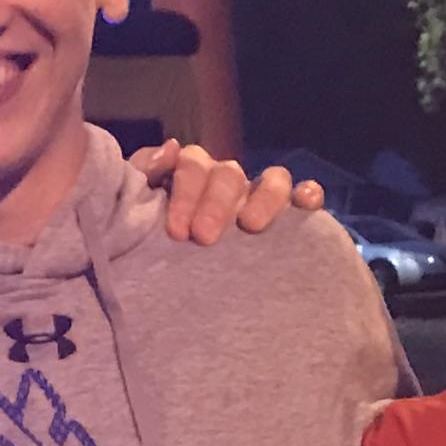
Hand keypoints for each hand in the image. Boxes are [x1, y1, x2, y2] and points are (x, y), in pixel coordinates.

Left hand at [130, 142, 321, 243]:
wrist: (170, 297)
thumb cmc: (152, 249)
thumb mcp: (137, 214)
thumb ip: (143, 178)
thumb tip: (169, 148)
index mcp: (192, 177)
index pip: (193, 164)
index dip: (186, 193)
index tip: (177, 232)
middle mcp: (228, 183)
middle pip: (230, 173)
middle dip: (216, 203)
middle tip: (203, 238)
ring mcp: (260, 198)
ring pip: (273, 179)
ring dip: (264, 197)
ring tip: (252, 227)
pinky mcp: (290, 218)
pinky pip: (304, 196)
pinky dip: (308, 194)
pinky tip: (306, 205)